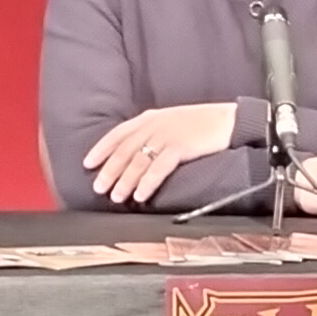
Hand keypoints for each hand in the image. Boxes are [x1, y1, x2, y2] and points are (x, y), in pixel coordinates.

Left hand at [83, 102, 239, 205]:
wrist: (228, 120)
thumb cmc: (202, 124)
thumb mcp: (172, 122)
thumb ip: (153, 134)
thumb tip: (136, 155)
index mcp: (149, 118)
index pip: (118, 134)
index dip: (101, 149)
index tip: (88, 163)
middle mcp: (154, 125)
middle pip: (124, 150)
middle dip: (109, 171)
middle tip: (98, 188)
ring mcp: (166, 135)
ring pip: (137, 161)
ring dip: (125, 181)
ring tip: (117, 197)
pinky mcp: (180, 147)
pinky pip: (157, 168)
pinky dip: (146, 183)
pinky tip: (140, 195)